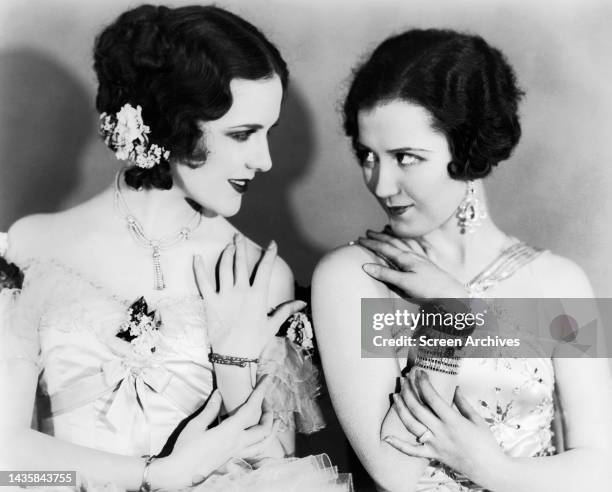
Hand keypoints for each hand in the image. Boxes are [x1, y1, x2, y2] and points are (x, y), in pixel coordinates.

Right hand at [150, 376, 274, 488]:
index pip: (252, 408)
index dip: (261, 391)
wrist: (180, 473)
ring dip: (272, 429)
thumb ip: (210, 409)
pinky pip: (255, 450)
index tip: (267, 378)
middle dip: (269, 411)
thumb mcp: (196, 426)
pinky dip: (264, 441)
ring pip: (264, 442)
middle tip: (265, 399)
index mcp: (229, 432)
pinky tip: (262, 437)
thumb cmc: (185, 449)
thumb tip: (219, 393)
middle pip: (264, 428)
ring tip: (275, 419)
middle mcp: (238, 443)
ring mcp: (237, 453)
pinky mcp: (233, 458)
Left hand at [194, 234, 305, 358]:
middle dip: (242, 247)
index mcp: (258, 295)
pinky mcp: (209, 301)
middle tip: (240, 237)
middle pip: (241, 262)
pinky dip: (198, 268)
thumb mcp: (272, 325)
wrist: (234, 356)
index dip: (270, 254)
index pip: (266, 268)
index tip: (272, 244)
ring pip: (225, 267)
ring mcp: (224, 295)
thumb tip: (302, 303)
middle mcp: (241, 291)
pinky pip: (202, 281)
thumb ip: (286, 310)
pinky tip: (196, 257)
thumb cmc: (255, 342)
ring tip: (228, 246)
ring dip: (227, 254)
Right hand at [358, 229, 466, 298]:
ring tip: (388, 231)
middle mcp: (414, 255)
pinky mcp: (432, 265)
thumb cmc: (428, 291)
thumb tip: (366, 266)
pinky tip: (418, 242)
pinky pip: (423, 249)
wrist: (452, 296)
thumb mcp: (404, 283)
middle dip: (380, 237)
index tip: (359, 239)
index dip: (371, 243)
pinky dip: (417, 243)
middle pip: (394, 242)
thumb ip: (386, 274)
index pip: (384, 248)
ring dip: (395, 236)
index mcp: (406, 259)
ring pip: (407, 243)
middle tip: (368, 232)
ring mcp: (424, 259)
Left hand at [382, 369, 507, 487]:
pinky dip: (398, 445)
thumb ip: (463, 403)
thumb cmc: (486, 443)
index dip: (423, 383)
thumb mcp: (477, 419)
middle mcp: (441, 432)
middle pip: (417, 409)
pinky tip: (386, 438)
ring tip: (395, 395)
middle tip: (405, 379)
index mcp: (453, 421)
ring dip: (401, 409)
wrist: (490, 469)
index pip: (432, 398)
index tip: (420, 372)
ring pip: (411, 425)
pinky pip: (412, 451)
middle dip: (409, 391)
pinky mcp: (432, 455)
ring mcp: (435, 444)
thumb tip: (455, 388)